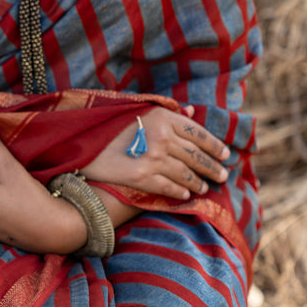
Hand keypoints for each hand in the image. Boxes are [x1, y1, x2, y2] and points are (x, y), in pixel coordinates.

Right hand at [82, 106, 229, 200]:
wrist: (80, 146)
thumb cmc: (108, 127)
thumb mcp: (137, 110)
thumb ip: (165, 111)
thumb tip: (192, 112)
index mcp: (162, 117)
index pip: (198, 133)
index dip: (215, 145)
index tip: (225, 154)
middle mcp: (161, 137)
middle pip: (196, 156)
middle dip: (213, 167)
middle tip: (223, 175)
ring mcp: (153, 158)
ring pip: (185, 174)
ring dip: (198, 182)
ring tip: (204, 187)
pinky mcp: (142, 178)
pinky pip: (169, 187)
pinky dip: (180, 192)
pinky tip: (186, 195)